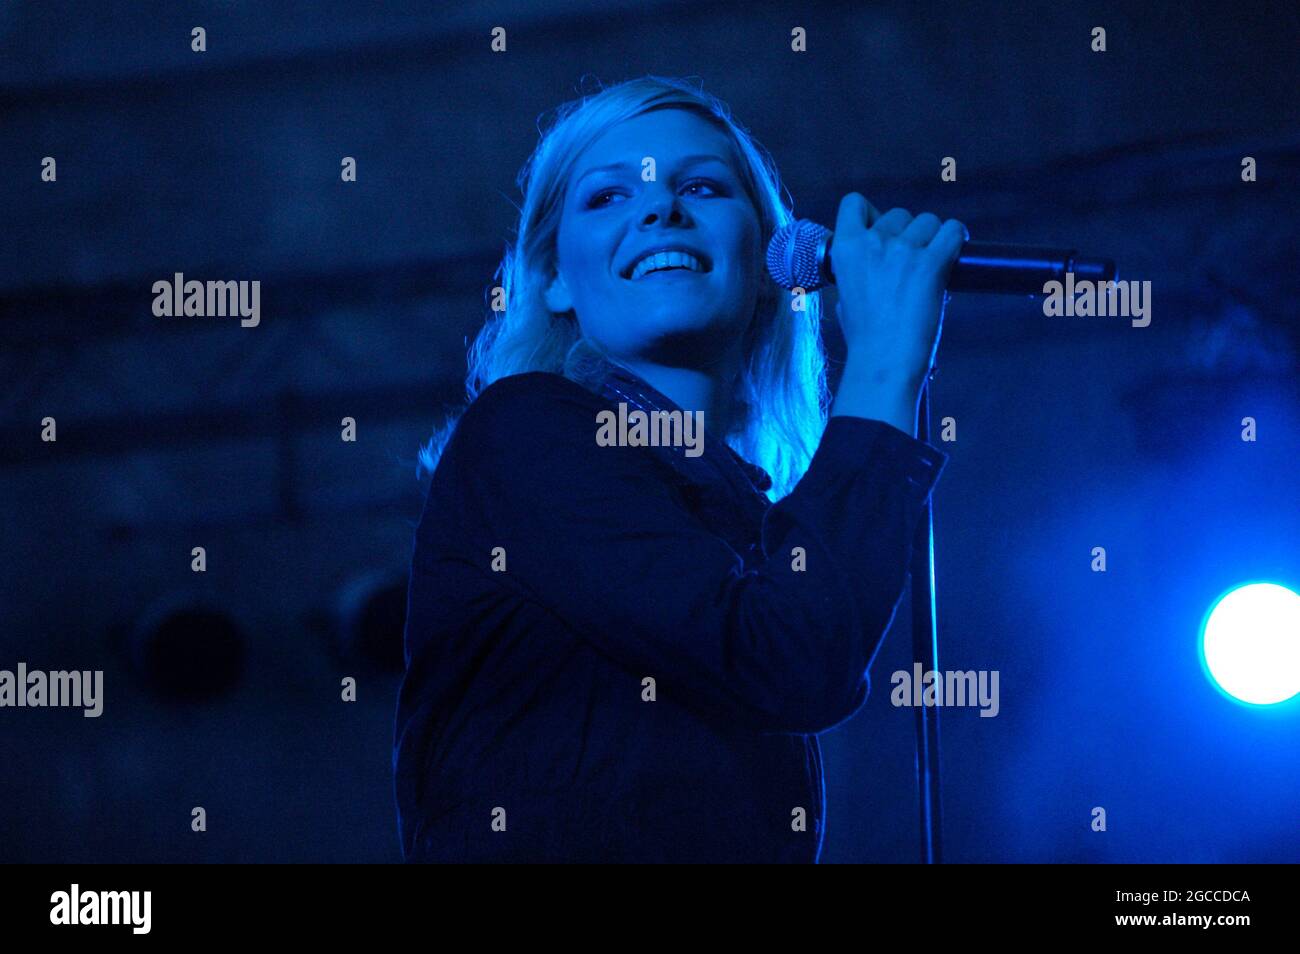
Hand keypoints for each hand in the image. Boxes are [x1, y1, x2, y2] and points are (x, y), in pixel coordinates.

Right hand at [830, 193, 965, 392]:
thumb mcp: (845, 297)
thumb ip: (856, 271)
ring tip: (933, 263)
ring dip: (933, 238)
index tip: (881, 230)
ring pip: (928, 221)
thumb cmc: (866, 338)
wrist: (884, 361)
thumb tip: (872, 264)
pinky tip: (955, 252)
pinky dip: (956, 238)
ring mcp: (902, 251)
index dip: (871, 213)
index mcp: (844, 249)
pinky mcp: (930, 263)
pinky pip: (952, 230)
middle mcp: (872, 243)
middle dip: (908, 232)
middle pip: (899, 213)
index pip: (854, 203)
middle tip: (912, 261)